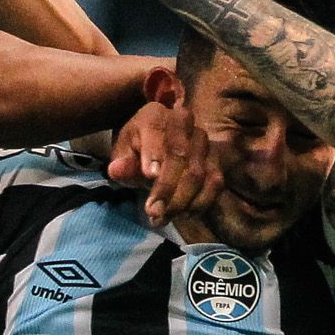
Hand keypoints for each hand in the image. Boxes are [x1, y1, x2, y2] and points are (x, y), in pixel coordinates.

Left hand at [108, 78, 217, 225]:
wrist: (160, 144)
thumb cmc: (137, 149)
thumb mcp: (123, 153)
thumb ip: (122, 163)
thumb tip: (117, 170)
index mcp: (155, 115)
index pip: (157, 133)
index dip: (154, 155)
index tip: (148, 177)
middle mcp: (184, 123)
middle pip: (181, 155)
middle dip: (168, 188)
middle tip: (154, 213)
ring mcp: (203, 141)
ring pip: (200, 173)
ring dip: (182, 201)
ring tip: (163, 219)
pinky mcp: (217, 159)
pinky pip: (215, 183)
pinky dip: (200, 203)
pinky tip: (183, 215)